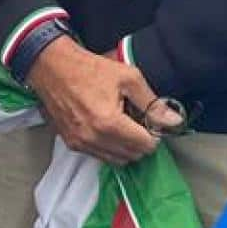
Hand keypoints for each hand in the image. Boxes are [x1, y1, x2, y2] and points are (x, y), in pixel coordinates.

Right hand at [24, 34, 181, 164]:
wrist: (52, 67)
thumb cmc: (89, 69)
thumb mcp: (128, 78)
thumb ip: (152, 103)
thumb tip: (174, 121)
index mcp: (110, 122)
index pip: (146, 145)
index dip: (153, 133)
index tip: (149, 120)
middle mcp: (94, 138)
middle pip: (133, 155)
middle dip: (140, 141)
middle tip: (137, 120)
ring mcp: (81, 143)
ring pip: (117, 160)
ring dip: (125, 147)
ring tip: (122, 124)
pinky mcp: (71, 144)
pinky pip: (100, 156)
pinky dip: (109, 147)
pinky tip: (107, 128)